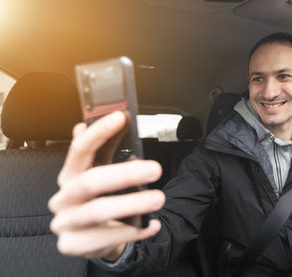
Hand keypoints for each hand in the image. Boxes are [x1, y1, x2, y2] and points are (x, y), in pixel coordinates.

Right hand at [48, 111, 165, 260]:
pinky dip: (133, 231)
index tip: (120, 118)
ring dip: (132, 204)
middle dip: (124, 174)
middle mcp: (63, 198)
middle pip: (89, 182)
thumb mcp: (101, 172)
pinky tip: (151, 224)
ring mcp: (67, 223)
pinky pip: (106, 238)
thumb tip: (108, 121)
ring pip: (98, 211)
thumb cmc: (97, 200)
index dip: (98, 132)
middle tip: (154, 169)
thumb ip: (104, 150)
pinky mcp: (75, 244)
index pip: (79, 150)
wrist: (91, 238)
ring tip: (157, 198)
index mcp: (69, 175)